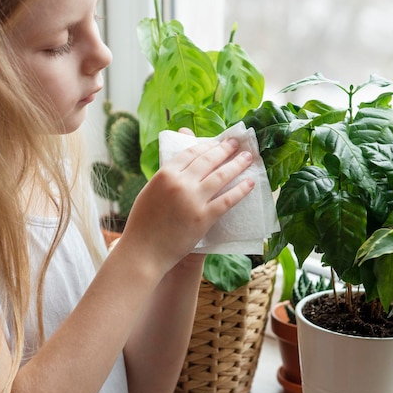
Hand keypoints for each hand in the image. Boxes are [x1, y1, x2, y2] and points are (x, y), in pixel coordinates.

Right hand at [120, 134, 253, 272]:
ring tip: (248, 158)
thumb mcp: (150, 190)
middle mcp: (179, 183)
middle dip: (225, 149)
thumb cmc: (143, 223)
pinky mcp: (203, 218)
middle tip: (236, 143)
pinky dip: (240, 190)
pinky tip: (250, 183)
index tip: (219, 141)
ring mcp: (193, 200)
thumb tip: (182, 158)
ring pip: (220, 176)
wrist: (143, 251)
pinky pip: (226, 200)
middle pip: (208, 160)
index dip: (208, 145)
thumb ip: (167, 174)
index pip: (191, 152)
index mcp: (164, 174)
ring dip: (237, 165)